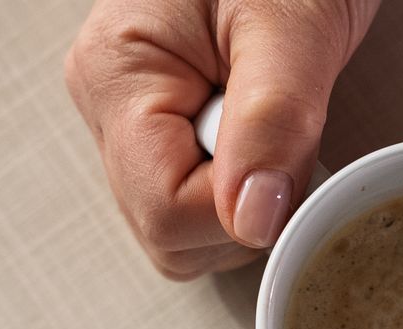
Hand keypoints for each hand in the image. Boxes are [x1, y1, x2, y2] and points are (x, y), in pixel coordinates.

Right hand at [65, 0, 379, 278]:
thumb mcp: (293, 24)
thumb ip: (273, 120)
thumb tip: (252, 218)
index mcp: (117, 72)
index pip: (164, 208)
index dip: (238, 209)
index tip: (289, 159)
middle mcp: (109, 101)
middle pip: (166, 230)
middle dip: (240, 208)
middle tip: (285, 130)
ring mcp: (130, 116)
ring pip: (181, 227)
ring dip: (244, 199)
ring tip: (273, 118)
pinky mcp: (162, 124)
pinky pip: (194, 198)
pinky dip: (242, 186)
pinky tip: (262, 133)